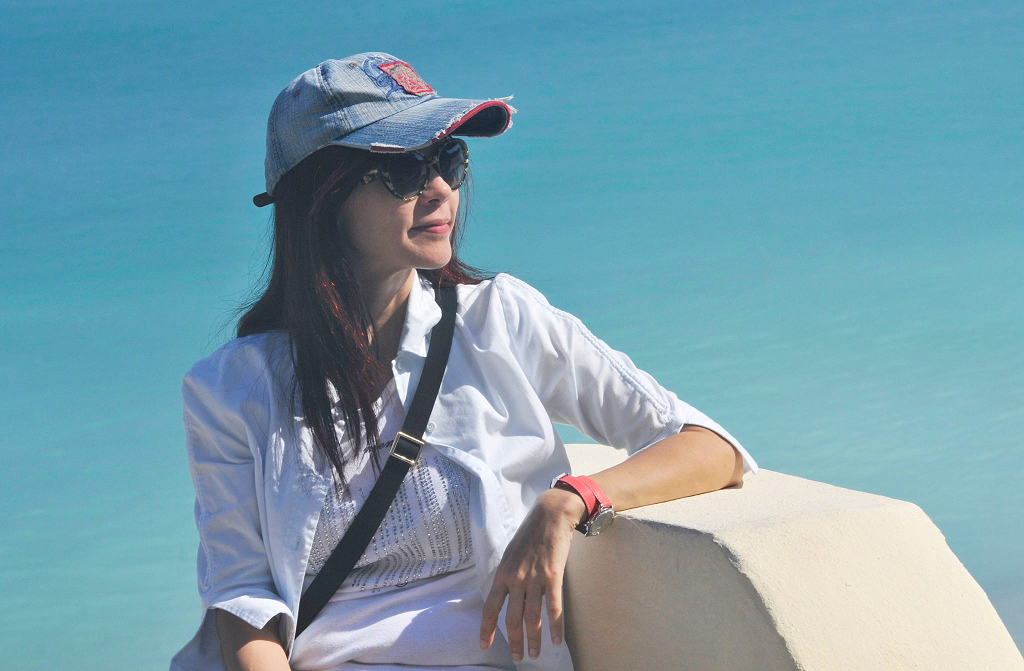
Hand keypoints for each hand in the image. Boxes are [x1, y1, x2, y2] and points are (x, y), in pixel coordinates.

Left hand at [479, 487, 587, 661]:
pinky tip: (556, 640)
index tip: (484, 645)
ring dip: (534, 639)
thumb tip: (504, 594)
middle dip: (514, 642)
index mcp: (503, 573)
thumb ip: (508, 574)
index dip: (487, 629)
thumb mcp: (511, 553)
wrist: (551, 515)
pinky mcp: (553, 577)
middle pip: (511, 618)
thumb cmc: (531, 533)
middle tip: (518, 657)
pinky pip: (553, 608)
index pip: (490, 607)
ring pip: (532, 618)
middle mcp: (516, 579)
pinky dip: (555, 627)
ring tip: (536, 654)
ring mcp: (535, 578)